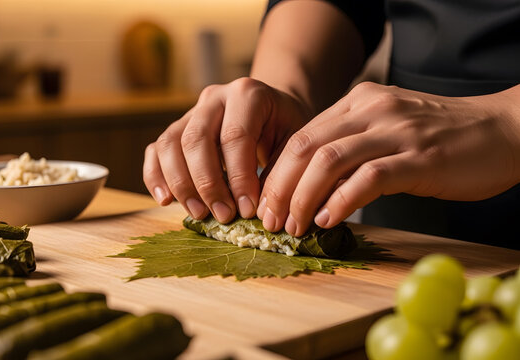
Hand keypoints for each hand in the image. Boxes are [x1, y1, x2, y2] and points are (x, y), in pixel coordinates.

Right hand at [143, 77, 310, 222]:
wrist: (274, 111)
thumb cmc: (286, 130)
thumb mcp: (294, 143)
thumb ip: (278, 170)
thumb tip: (259, 211)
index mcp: (247, 94)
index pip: (234, 136)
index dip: (239, 177)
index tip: (247, 210)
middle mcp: (214, 98)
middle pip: (196, 139)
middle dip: (207, 183)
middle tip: (223, 215)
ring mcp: (191, 112)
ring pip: (170, 143)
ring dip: (181, 184)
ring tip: (199, 214)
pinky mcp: (176, 128)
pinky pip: (156, 150)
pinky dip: (155, 176)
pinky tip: (166, 200)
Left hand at [258, 82, 519, 235]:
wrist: (505, 130)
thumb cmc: (442, 138)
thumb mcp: (388, 131)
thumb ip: (351, 148)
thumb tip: (309, 186)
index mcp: (358, 104)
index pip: (301, 137)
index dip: (275, 173)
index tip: (263, 202)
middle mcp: (371, 112)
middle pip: (305, 148)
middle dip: (278, 187)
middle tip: (268, 220)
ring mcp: (395, 132)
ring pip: (328, 162)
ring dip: (302, 198)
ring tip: (292, 226)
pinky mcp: (419, 157)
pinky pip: (368, 179)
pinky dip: (341, 201)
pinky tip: (327, 220)